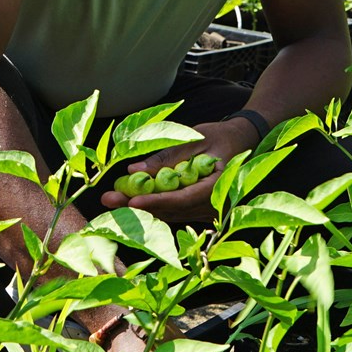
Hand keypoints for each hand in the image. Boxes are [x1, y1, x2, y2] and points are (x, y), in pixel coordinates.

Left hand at [99, 119, 258, 222]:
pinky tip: (129, 198)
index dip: (155, 201)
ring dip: (140, 207)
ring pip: (169, 214)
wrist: (242, 142)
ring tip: (113, 198)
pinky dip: (152, 206)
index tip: (132, 200)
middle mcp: (212, 205)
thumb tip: (134, 170)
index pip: (182, 198)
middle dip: (137, 206)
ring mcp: (206, 211)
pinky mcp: (198, 211)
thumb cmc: (220, 137)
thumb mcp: (194, 140)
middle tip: (108, 198)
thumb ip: (167, 157)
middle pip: (170, 210)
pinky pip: (173, 212)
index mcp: (216, 187)